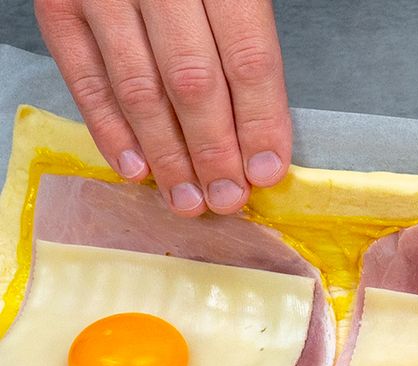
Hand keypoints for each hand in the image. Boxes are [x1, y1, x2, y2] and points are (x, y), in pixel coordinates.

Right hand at [35, 0, 291, 216]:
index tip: (266, 172)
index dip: (259, 123)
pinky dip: (111, 131)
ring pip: (140, 89)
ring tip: (187, 201)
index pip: (247, 58)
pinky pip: (86, 78)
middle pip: (193, 82)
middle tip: (226, 199)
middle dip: (214, 153)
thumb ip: (243, 47)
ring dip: (167, 156)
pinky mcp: (57, 1)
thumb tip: (259, 140)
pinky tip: (137, 170)